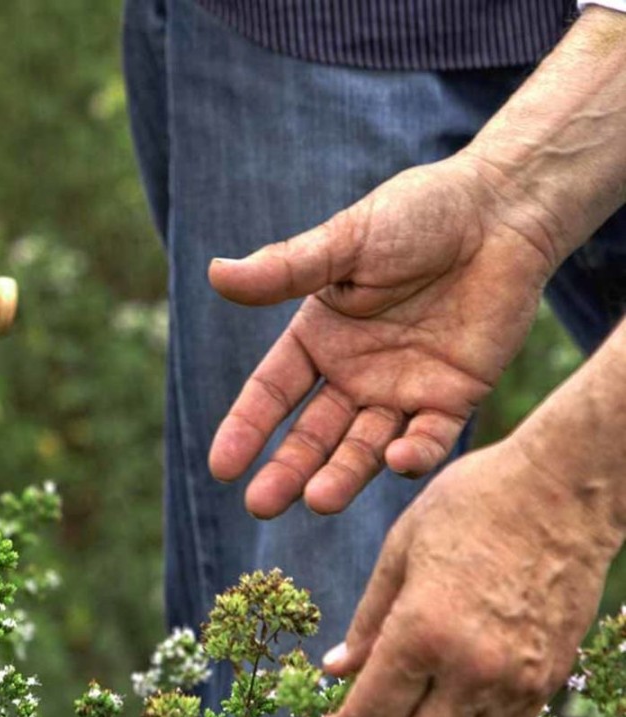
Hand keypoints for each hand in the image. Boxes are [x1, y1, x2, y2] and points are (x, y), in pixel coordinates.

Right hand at [207, 153, 562, 517]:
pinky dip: (414, 454)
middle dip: (287, 470)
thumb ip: (285, 269)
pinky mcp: (453, 398)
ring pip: (364, 448)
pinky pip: (430, 438)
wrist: (501, 211)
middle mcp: (354, 373)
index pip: (272, 394)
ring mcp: (402, 390)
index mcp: (319, 339)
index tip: (222, 467)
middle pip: (312, 435)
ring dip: (342, 476)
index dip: (246, 429)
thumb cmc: (416, 215)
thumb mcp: (345, 243)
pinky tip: (396, 461)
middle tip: (261, 505)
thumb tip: (214, 273)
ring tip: (318, 501)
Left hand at [313, 436, 621, 716]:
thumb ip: (367, 620)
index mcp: (423, 633)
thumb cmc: (472, 504)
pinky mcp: (548, 679)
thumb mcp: (399, 550)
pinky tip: (444, 706)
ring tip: (398, 714)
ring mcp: (518, 681)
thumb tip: (335, 670)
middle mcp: (473, 670)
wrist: (563, 489)